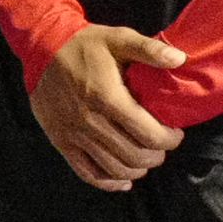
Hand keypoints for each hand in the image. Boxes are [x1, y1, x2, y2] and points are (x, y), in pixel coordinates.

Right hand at [35, 25, 186, 190]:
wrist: (42, 49)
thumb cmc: (84, 45)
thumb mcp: (118, 38)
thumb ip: (149, 49)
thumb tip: (180, 59)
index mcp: (107, 98)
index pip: (149, 134)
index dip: (170, 139)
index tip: (175, 132)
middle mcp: (90, 121)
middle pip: (135, 156)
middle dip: (157, 155)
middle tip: (161, 144)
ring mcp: (74, 134)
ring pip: (115, 169)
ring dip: (137, 169)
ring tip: (145, 156)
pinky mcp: (61, 141)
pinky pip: (87, 173)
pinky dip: (109, 182)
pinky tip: (123, 180)